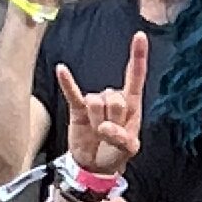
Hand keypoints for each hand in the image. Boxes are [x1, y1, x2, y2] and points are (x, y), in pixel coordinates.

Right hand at [56, 31, 147, 177]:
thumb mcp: (127, 150)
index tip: (139, 36)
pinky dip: (67, 82)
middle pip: (114, 97)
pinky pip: (72, 93)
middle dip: (112, 119)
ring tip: (97, 133)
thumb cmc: (115, 153)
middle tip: (110, 134)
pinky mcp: (78, 108)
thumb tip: (105, 127)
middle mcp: (113, 98)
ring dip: (96, 121)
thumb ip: (121, 138)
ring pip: (96, 101)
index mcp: (131, 105)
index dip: (137, 57)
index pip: (135, 77)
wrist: (94, 165)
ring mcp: (95, 102)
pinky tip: (62, 70)